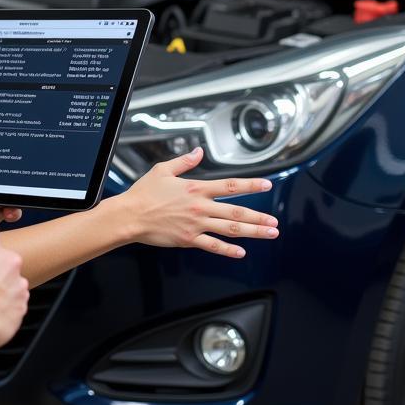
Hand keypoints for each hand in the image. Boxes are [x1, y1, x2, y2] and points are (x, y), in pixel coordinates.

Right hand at [113, 147, 278, 258]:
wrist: (130, 215)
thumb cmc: (144, 193)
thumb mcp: (163, 170)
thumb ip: (184, 162)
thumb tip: (198, 152)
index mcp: (196, 188)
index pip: (230, 186)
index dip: (251, 185)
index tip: (267, 186)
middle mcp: (200, 206)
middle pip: (236, 211)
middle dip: (258, 217)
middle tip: (274, 222)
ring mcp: (195, 224)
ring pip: (230, 229)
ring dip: (252, 231)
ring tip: (268, 234)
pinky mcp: (188, 239)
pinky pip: (212, 246)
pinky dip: (228, 250)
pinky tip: (241, 252)